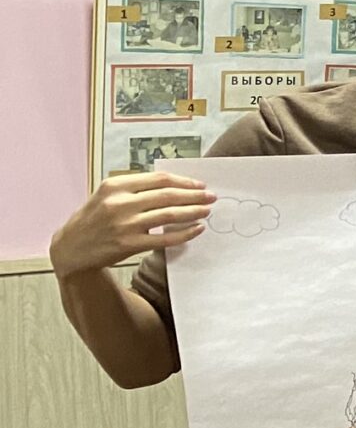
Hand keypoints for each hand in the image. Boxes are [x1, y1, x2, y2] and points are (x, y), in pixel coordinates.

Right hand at [49, 172, 214, 274]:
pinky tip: (197, 229)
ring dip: (193, 212)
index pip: (158, 179)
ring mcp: (124, 225)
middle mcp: (119, 203)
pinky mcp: (129, 245)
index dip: (184, 181)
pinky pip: (165, 239)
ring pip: (169, 215)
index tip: (200, 185)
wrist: (71, 248)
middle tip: (211, 197)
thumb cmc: (93, 219)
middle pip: (167, 195)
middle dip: (194, 195)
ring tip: (207, 210)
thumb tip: (175, 186)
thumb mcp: (107, 195)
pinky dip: (184, 234)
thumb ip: (135, 188)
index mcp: (114, 186)